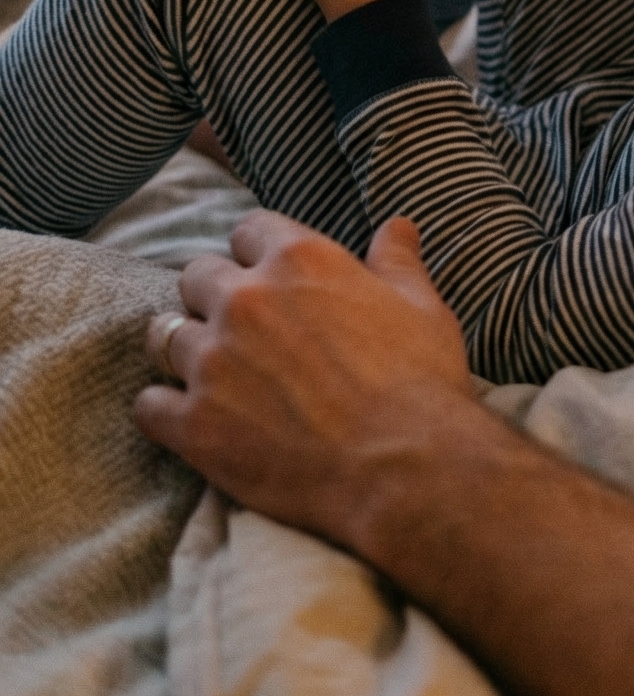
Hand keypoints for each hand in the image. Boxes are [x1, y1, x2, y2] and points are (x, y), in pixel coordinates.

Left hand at [134, 211, 479, 549]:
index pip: (248, 230)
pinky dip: (164, 410)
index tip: (268, 277)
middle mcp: (245, 300)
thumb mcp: (422, 308)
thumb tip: (397, 227)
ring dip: (182, 348)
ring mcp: (213, 362)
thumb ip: (398, 261)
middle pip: (196, 276)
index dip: (258, 254)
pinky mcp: (194, 423)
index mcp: (299, 260)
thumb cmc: (420, 384)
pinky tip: (189, 419)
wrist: (404, 469)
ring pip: (162, 335)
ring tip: (208, 371)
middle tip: (239, 330)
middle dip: (213, 297)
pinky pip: (148, 404)